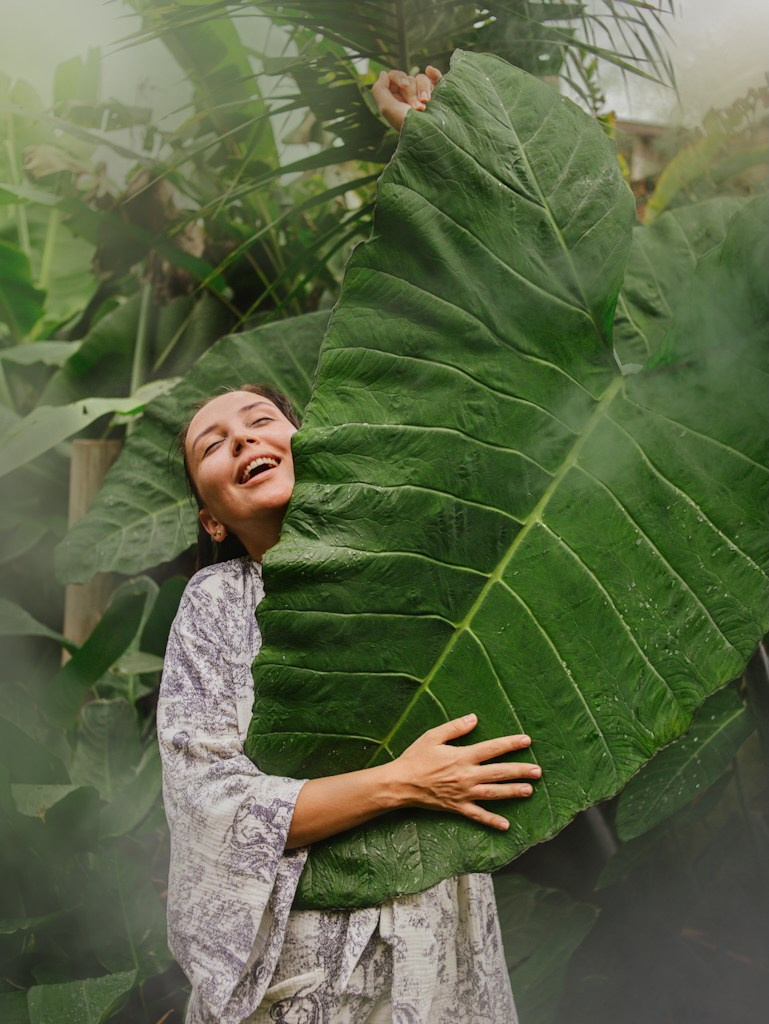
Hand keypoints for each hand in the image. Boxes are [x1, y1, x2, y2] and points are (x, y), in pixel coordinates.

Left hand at [372, 66, 442, 131]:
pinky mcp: (437, 95)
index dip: (398, 78)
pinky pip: (435, 78)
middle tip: (416, 107)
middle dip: (412, 91)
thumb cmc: (408, 125)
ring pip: (422, 79)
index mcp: (396, 101)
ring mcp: (423, 96)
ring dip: (424, 89)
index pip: (394, 77)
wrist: (431, 135)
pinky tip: (431, 71)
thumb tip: (383, 74)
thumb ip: (379, 89)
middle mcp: (408, 98)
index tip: (403, 86)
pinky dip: (434, 74)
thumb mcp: (387, 108)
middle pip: (409, 79)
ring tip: (426, 103)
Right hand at [389, 713, 540, 830]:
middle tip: (537, 771)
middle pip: (499, 772)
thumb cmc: (415, 758)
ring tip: (529, 790)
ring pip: (494, 793)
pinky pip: (478, 815)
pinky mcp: (457, 807)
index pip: (492, 749)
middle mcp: (467, 775)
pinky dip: (492, 821)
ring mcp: (464, 793)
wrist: (401, 784)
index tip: (526, 741)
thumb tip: (474, 718)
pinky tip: (506, 825)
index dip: (511, 744)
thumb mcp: (433, 736)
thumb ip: (455, 727)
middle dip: (520, 771)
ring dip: (512, 792)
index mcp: (463, 756)